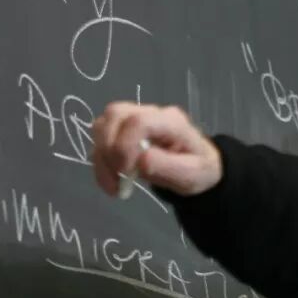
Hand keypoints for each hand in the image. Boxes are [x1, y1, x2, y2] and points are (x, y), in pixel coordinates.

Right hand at [91, 103, 222, 197]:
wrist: (196, 166)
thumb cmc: (197, 169)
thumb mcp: (191, 174)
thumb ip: (168, 167)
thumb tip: (141, 161)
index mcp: (171, 121)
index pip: (139, 121)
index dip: (125, 146)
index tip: (127, 173)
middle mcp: (150, 113)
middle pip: (114, 114)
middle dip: (109, 150)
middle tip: (119, 179)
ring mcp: (134, 118)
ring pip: (102, 124)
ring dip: (102, 157)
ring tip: (115, 184)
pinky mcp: (121, 130)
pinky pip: (100, 139)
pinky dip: (100, 162)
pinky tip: (111, 181)